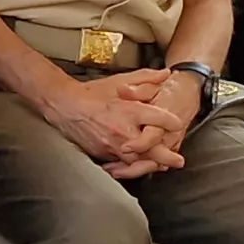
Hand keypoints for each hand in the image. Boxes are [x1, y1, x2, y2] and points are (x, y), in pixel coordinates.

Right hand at [41, 73, 188, 178]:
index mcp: (130, 111)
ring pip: (138, 162)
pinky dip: (133, 169)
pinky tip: (140, 168)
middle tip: (179, 160)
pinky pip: (122, 166)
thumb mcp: (120, 80)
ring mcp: (113, 145)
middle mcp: (124, 130)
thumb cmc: (93, 93)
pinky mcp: (104, 154)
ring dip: (152, 165)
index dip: (173, 123)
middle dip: (168, 156)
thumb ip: (146, 78)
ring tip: (163, 166)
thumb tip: (166, 74)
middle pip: (152, 148)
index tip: (178, 125)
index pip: (160, 119)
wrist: (65, 106)